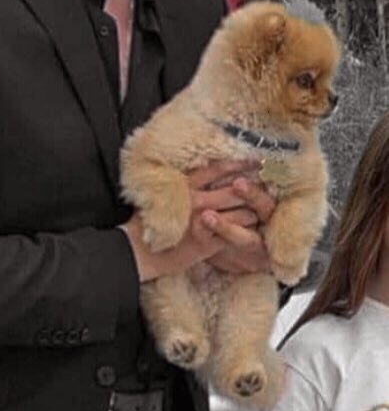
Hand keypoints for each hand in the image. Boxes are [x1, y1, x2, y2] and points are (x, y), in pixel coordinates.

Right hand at [121, 160, 272, 281]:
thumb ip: (182, 184)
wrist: (139, 252)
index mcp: (184, 186)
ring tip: (266, 208)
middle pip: (235, 189)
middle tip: (270, 182)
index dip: (237, 163)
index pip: (216, 169)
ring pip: (242, 212)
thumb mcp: (164, 195)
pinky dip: (249, 231)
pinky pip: (237, 234)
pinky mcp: (209, 243)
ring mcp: (204, 222)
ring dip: (256, 211)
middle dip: (254, 187)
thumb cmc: (148, 223)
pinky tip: (257, 229)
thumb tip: (199, 171)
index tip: (254, 158)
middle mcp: (196, 201)